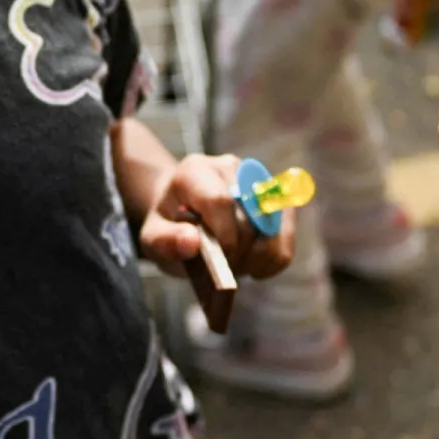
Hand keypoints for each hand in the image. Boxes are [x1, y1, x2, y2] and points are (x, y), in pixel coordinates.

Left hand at [139, 154, 294, 279]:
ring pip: (273, 227)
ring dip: (258, 257)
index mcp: (195, 171)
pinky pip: (286, 233)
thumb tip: (191, 242)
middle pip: (249, 218)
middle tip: (223, 270)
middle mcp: (230, 168)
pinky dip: (275, 257)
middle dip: (239, 254)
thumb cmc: (167, 222)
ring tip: (237, 267)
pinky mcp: (274, 198)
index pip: (220, 200)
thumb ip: (165, 240)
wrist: (180, 209)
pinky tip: (255, 268)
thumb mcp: (152, 236)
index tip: (221, 262)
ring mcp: (256, 181)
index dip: (225, 236)